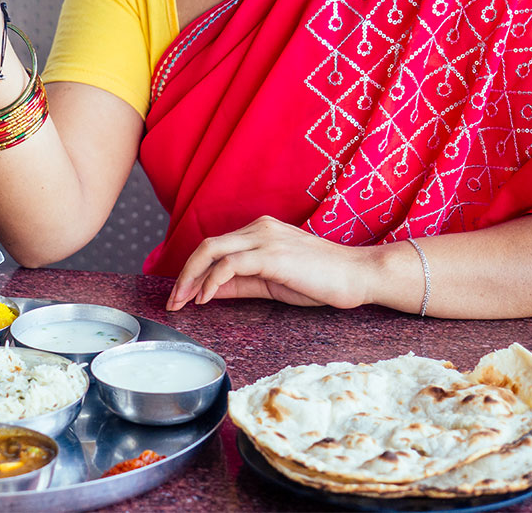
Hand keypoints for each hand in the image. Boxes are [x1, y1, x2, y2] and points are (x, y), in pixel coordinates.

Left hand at [166, 216, 374, 310]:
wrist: (359, 276)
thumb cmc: (321, 280)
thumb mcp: (272, 283)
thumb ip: (240, 284)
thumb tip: (206, 292)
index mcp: (260, 231)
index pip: (215, 247)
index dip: (192, 271)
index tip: (180, 296)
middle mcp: (259, 228)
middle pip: (207, 245)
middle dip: (184, 274)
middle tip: (172, 301)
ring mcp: (266, 238)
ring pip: (213, 251)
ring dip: (191, 278)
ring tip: (182, 302)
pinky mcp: (272, 254)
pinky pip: (230, 264)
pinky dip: (212, 281)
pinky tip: (205, 298)